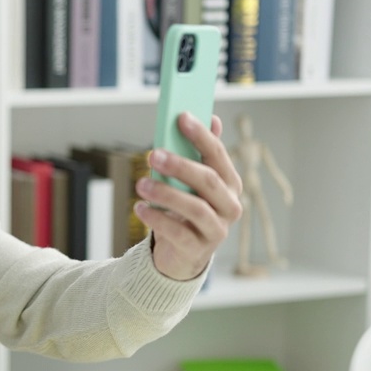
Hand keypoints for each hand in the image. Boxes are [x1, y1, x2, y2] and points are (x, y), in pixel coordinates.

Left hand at [136, 112, 242, 279]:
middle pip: (209, 181)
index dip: (201, 135)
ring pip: (196, 208)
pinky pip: (178, 232)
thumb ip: (201, 153)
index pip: (218, 155)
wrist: (182, 254)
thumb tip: (211, 118)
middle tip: (154, 155)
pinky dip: (157, 219)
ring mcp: (216, 230)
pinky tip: (140, 208)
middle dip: (181, 165)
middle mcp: (230, 206)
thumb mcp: (192, 182)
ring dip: (167, 194)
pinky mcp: (198, 249)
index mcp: (230, 184)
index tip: (182, 117)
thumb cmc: (187, 211)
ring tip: (141, 185)